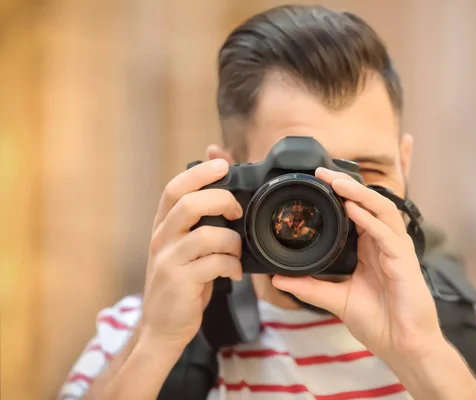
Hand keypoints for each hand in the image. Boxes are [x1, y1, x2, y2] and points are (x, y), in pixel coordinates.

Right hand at [140, 154, 242, 350]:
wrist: (162, 326)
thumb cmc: (182, 281)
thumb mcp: (185, 246)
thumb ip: (199, 220)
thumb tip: (220, 187)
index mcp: (164, 226)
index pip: (175, 188)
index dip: (199, 173)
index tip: (223, 164)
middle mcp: (161, 238)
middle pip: (189, 204)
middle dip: (222, 200)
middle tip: (238, 212)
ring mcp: (168, 260)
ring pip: (205, 235)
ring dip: (232, 241)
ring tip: (238, 252)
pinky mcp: (179, 282)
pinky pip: (214, 264)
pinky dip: (232, 266)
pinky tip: (234, 273)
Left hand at [271, 167, 444, 365]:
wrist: (402, 347)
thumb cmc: (379, 322)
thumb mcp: (336, 300)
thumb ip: (310, 286)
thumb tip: (278, 278)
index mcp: (371, 249)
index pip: (357, 212)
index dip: (340, 195)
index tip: (316, 183)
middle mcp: (385, 244)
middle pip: (369, 204)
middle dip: (347, 186)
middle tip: (322, 173)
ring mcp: (397, 251)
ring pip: (382, 211)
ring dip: (360, 194)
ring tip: (337, 183)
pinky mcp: (405, 263)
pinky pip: (387, 235)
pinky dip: (370, 221)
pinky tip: (354, 210)